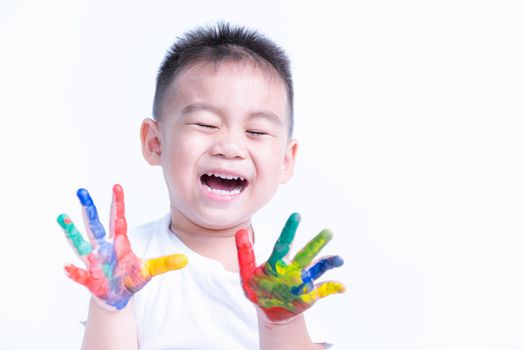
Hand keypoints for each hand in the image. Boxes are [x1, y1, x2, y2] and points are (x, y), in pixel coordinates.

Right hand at [57, 184, 187, 309]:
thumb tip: (185, 260)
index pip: (118, 218)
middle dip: (89, 209)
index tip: (116, 185)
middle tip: (82, 191)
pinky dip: (73, 271)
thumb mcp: (149, 270)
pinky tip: (66, 267)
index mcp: (119, 242)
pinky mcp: (90, 279)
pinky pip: (80, 274)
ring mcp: (94, 262)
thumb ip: (165, 263)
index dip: (117, 203)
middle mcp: (104, 248)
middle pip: (95, 225)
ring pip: (81, 244)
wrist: (117, 297)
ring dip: (72, 232)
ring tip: (63, 217)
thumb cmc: (130, 278)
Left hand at [235, 213, 344, 321]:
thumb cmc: (258, 289)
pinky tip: (342, 287)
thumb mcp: (246, 273)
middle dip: (316, 243)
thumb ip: (244, 253)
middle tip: (328, 231)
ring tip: (339, 259)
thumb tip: (240, 231)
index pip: (283, 243)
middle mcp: (293, 268)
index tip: (296, 215)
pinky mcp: (310, 295)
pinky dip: (333, 287)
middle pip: (306, 253)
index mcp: (277, 261)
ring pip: (318, 268)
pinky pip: (323, 290)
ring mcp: (303, 280)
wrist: (269, 310)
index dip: (290, 230)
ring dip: (329, 263)